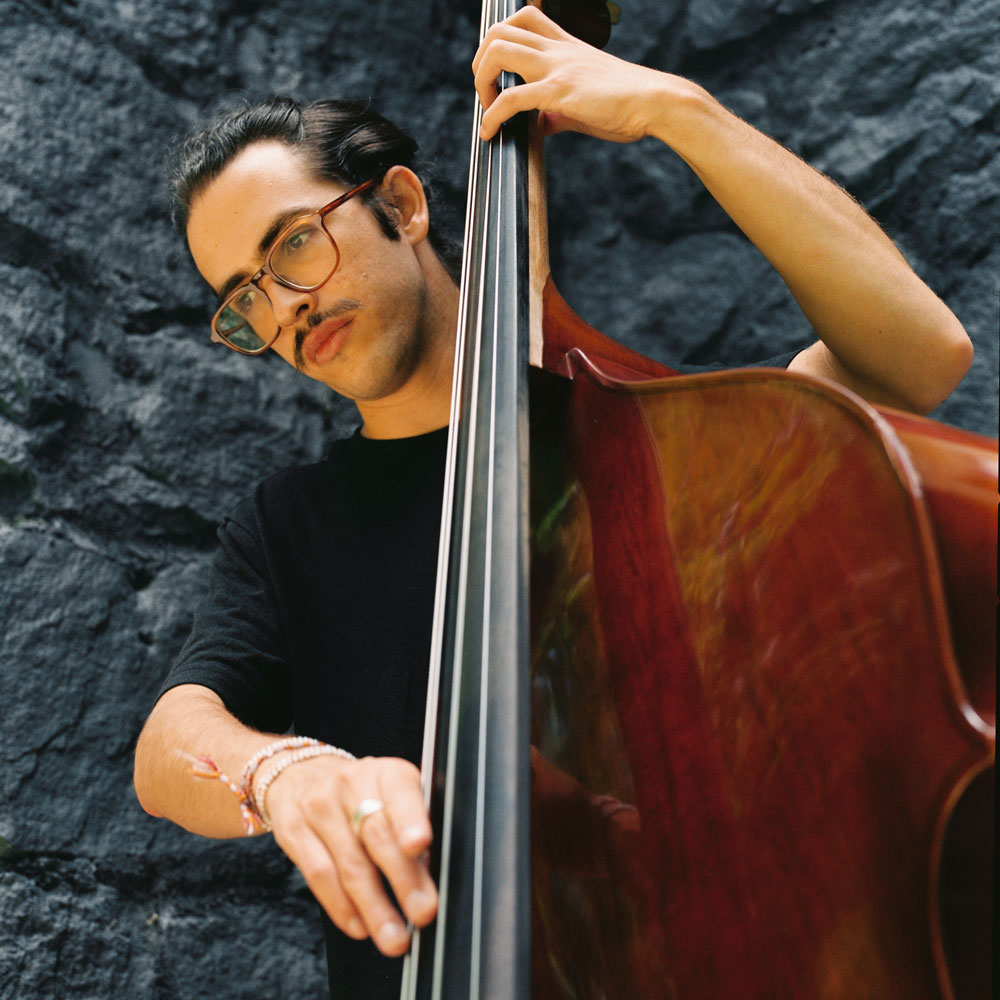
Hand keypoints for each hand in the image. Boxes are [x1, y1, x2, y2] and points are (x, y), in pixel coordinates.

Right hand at [263, 753, 435, 956]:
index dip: (409, 821)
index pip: (400, 795)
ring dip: (374, 906)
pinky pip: (319, 876)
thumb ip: (414, 826)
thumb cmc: (364, 792)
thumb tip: (432, 870)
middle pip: (376, 835)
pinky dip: (342, 907)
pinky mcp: (294, 831)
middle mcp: (351, 783)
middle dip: (402, 879)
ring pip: (349, 863)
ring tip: (393, 936)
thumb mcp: (396, 794)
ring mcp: (319, 807)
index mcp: (387, 772)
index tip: (420, 845)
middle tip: (422, 912)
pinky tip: (360, 925)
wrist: (304, 776)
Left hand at [472, 5, 667, 142]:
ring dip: (481, 80)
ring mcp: (557, 67)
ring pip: (498, 51)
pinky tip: (489, 132)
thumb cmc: (627, 105)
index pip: (526, 19)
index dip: (501, 40)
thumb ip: (556, 111)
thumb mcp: (583, 104)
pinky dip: (491, 116)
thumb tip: (537, 126)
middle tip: (486, 91)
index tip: (499, 74)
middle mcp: (558, 50)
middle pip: (500, 29)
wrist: (656, 102)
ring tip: (486, 108)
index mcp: (566, 47)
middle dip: (481, 60)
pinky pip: (511, 99)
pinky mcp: (559, 91)